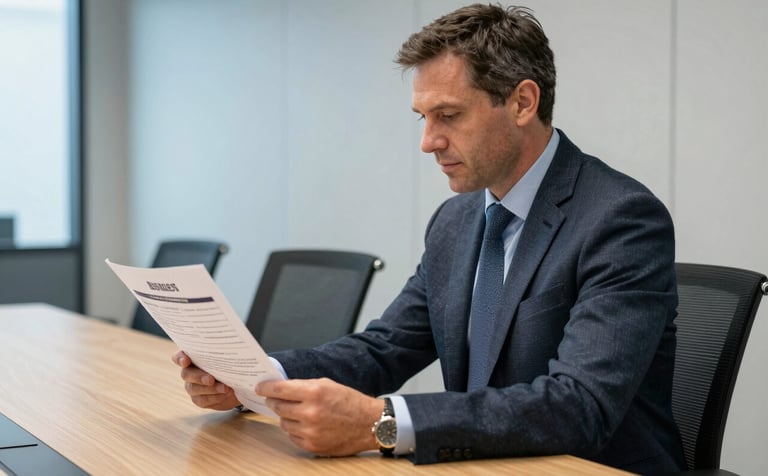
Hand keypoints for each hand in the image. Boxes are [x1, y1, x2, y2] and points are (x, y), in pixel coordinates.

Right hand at [172, 350, 240, 410]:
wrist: (236, 383)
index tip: (186, 361)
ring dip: (210, 389)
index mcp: (193, 357)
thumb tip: (236, 350)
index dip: (180, 358)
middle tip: (211, 379)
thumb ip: (225, 354)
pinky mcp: (198, 399)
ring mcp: (192, 386)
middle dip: (199, 377)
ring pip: (194, 389)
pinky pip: (203, 400)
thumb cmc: (230, 365)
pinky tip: (225, 395)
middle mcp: (189, 372)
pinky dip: (215, 397)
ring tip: (225, 388)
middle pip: (186, 374)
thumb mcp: (229, 358)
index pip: (179, 356)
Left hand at [257, 378, 383, 455]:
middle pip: (278, 406)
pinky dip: (295, 430)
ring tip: (300, 412)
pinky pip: (292, 436)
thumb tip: (280, 388)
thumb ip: (303, 386)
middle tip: (275, 399)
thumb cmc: (350, 402)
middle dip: (275, 401)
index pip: (279, 389)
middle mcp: (310, 412)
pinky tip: (306, 424)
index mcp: (314, 392)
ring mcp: (310, 431)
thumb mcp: (327, 384)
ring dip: (287, 416)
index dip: (266, 388)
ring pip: (283, 422)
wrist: (369, 424)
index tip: (260, 387)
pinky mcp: (312, 445)